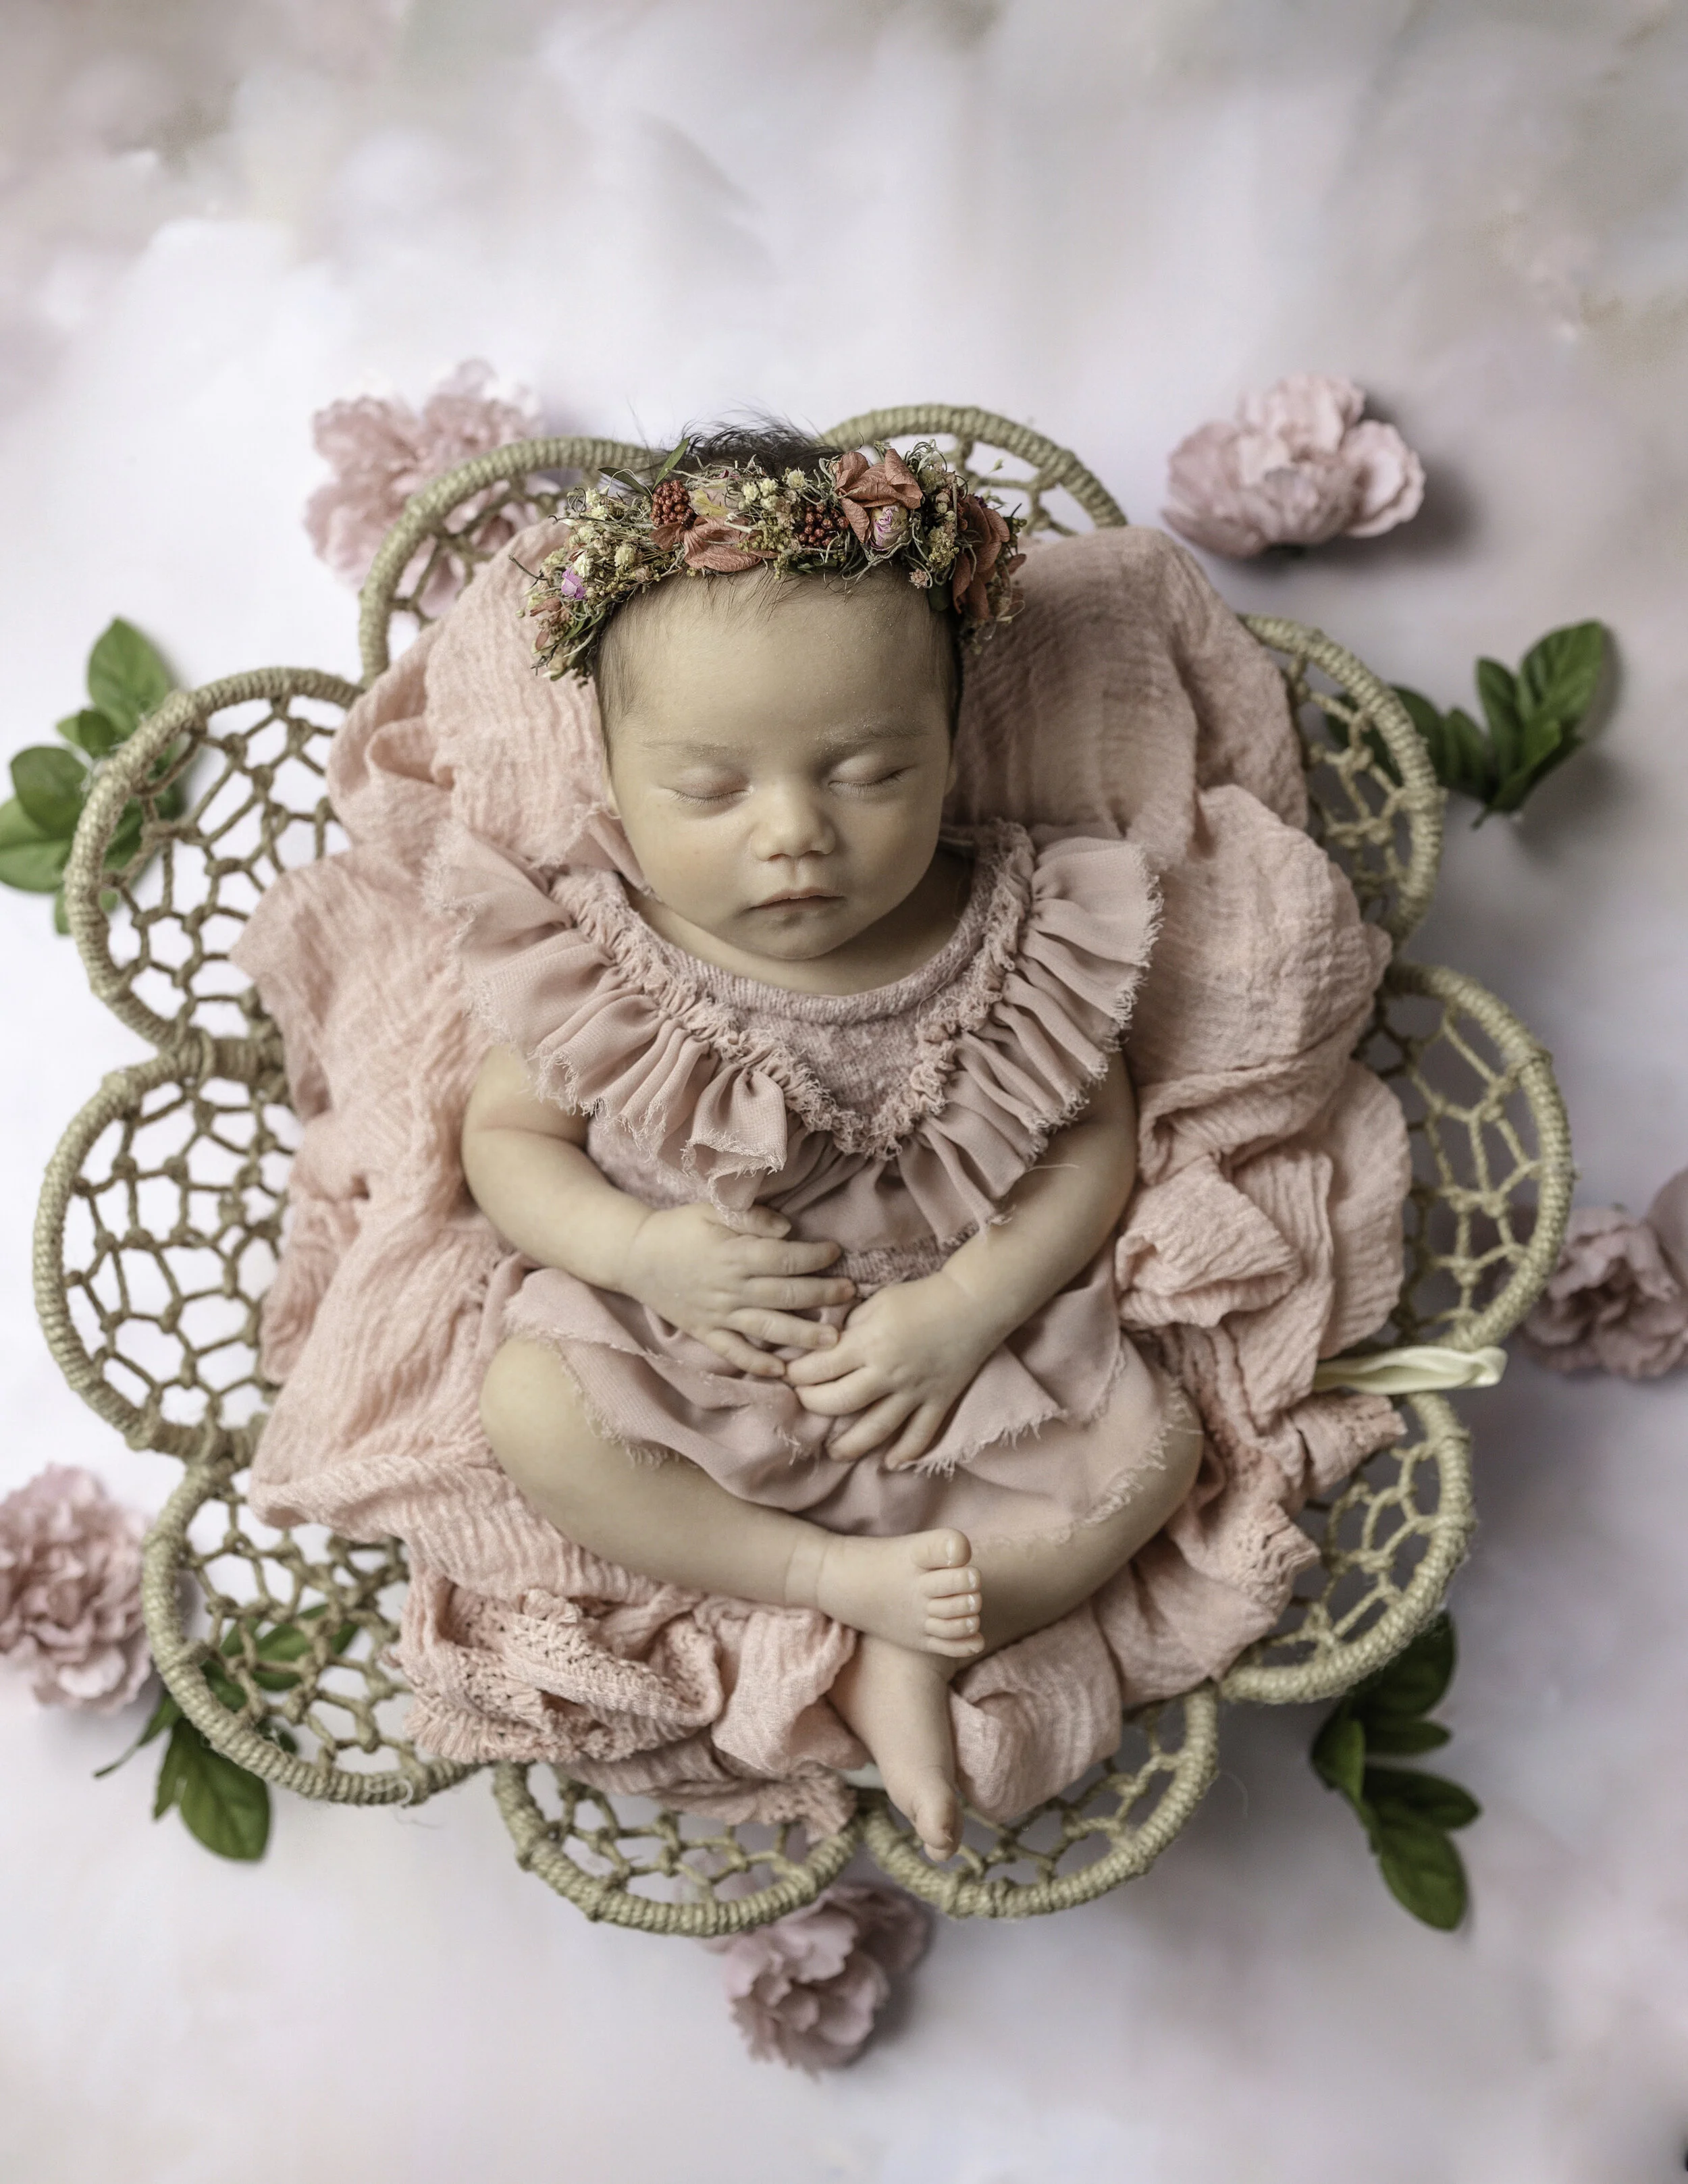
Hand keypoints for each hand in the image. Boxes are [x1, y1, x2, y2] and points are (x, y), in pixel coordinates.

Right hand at [619, 1201, 853, 1376]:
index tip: (836, 1253)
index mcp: (735, 1255)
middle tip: (851, 1295)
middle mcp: (731, 1288)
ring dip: (802, 1335)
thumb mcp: (711, 1210)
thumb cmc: (678, 1229)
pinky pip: (734, 1352)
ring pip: (767, 1328)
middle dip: (822, 1296)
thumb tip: (787, 1229)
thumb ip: (750, 1218)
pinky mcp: (705, 1332)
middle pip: (785, 1295)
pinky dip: (756, 1364)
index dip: (815, 1257)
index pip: (785, 1259)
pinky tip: (780, 1370)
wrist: (634, 1256)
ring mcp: (718, 1314)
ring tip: (833, 1340)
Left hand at [783, 1272, 997, 1466]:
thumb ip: (850, 1328)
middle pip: (840, 1402)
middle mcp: (888, 1372)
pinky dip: (905, 1453)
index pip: (820, 1367)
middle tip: (805, 1403)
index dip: (798, 1374)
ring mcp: (915, 1392)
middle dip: (814, 1405)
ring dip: (850, 1446)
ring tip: (835, 1452)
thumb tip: (826, 1348)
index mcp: (869, 1343)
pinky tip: (889, 1463)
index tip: (789, 1374)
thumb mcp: (877, 1302)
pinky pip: (921, 1435)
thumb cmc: (921, 1297)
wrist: (972, 1304)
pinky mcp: (939, 1402)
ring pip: (876, 1430)